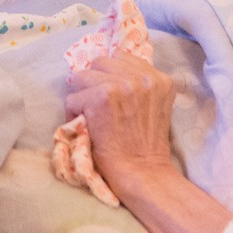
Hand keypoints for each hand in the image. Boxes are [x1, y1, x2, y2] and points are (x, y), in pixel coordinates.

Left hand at [64, 54, 232, 232]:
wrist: (142, 173)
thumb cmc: (145, 146)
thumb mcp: (155, 106)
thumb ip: (141, 86)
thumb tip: (112, 69)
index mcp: (160, 78)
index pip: (123, 58)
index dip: (111, 77)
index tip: (111, 96)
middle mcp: (143, 77)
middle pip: (101, 62)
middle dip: (95, 82)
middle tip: (97, 107)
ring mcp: (121, 84)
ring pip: (82, 76)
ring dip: (82, 96)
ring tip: (90, 117)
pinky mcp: (100, 96)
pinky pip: (72, 98)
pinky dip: (72, 114)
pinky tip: (86, 129)